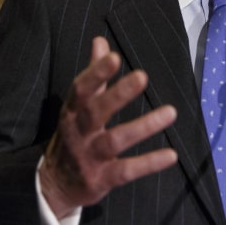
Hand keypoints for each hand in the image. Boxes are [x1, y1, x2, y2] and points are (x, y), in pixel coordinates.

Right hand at [39, 36, 177, 217]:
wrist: (54, 185)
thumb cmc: (74, 136)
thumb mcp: (78, 106)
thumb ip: (93, 75)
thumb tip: (101, 41)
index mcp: (72, 111)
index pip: (81, 88)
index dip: (96, 72)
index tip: (114, 56)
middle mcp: (78, 132)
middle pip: (96, 111)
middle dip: (118, 94)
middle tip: (142, 76)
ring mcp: (89, 156)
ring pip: (115, 140)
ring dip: (143, 126)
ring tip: (171, 112)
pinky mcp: (101, 179)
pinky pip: (126, 170)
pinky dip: (148, 163)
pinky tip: (171, 154)